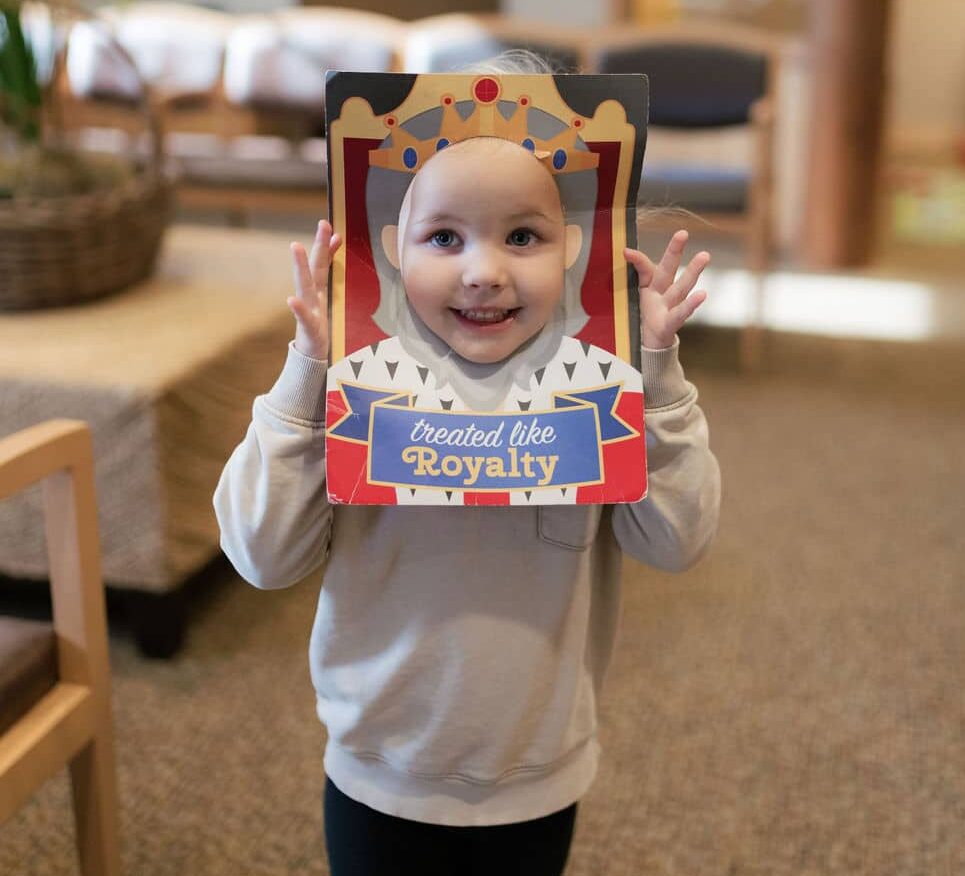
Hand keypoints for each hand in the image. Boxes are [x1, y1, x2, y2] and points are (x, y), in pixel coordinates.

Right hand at [288, 220, 340, 360]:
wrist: (310, 357)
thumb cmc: (320, 329)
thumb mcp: (327, 306)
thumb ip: (329, 284)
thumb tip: (337, 267)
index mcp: (319, 292)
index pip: (324, 265)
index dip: (328, 247)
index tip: (334, 229)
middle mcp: (312, 297)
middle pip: (315, 267)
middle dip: (318, 245)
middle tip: (322, 223)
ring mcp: (308, 311)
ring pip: (305, 285)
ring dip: (300, 265)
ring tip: (295, 245)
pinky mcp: (309, 329)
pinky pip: (304, 318)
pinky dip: (297, 308)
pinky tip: (291, 299)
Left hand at [625, 230, 709, 349]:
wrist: (649, 348)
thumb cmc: (640, 323)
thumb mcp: (627, 306)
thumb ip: (622, 291)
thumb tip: (606, 273)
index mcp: (647, 287)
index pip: (644, 269)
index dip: (637, 260)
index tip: (625, 251)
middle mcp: (659, 293)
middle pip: (667, 269)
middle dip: (674, 251)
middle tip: (682, 233)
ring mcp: (667, 307)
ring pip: (681, 287)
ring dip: (693, 272)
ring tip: (704, 255)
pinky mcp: (669, 324)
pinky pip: (680, 314)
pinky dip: (690, 305)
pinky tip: (702, 294)